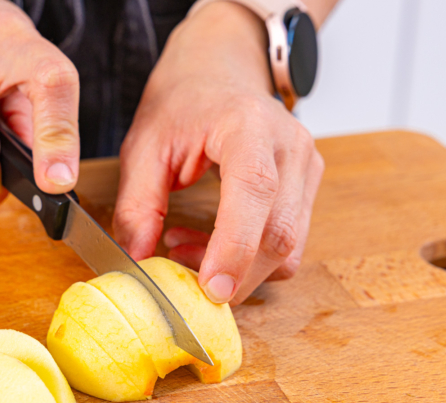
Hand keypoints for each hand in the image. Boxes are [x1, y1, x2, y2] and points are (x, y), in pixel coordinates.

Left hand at [113, 1, 323, 305]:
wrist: (219, 69)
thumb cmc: (184, 101)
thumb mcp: (145, 147)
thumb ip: (138, 204)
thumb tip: (137, 258)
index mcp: (249, 126)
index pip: (254, 193)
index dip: (235, 248)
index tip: (210, 289)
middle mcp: (290, 147)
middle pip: (278, 235)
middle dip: (232, 275)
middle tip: (179, 274)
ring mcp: (307, 168)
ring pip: (288, 248)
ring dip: (239, 270)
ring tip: (185, 247)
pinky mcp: (307, 187)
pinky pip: (289, 243)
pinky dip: (251, 259)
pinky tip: (213, 242)